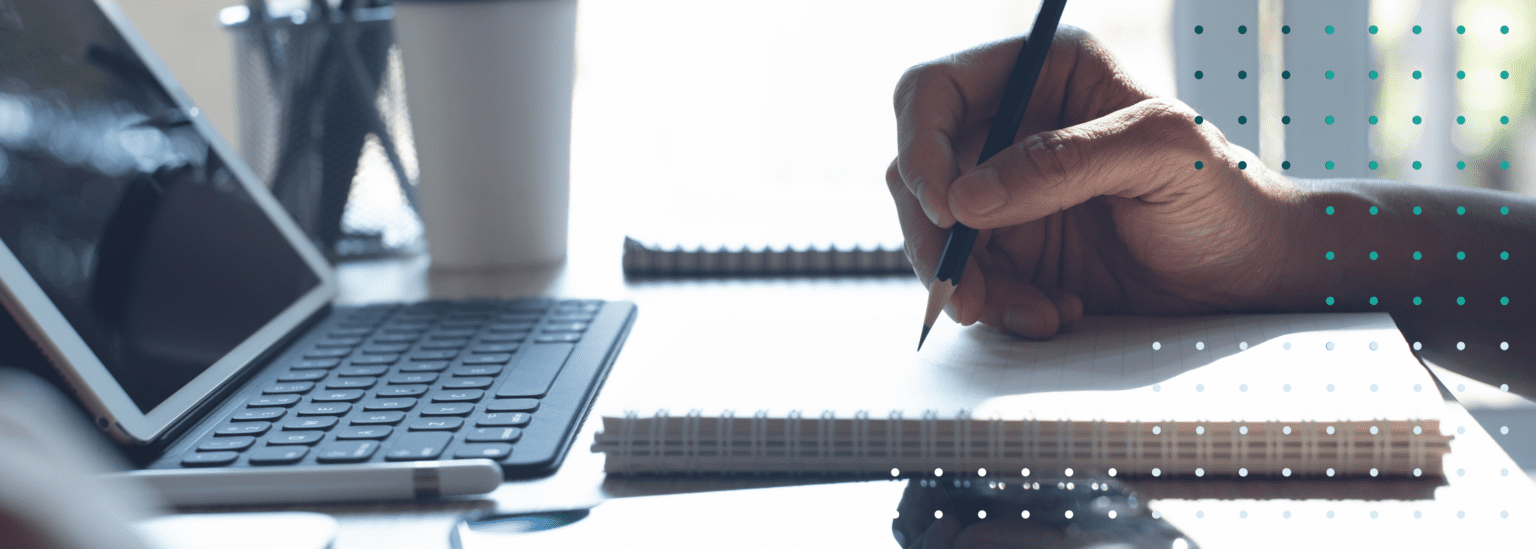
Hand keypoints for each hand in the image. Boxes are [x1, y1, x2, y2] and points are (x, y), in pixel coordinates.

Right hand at [888, 27, 1298, 338]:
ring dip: (968, 281)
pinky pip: (969, 277)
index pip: (935, 91)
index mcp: (1042, 72)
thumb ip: (1064, 164)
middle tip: (960, 289)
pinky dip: (999, 305)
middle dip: (933, 234)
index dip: (920, 145)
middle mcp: (1011, 126)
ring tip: (1032, 313)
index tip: (947, 207)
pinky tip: (1054, 313)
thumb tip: (966, 197)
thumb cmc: (1225, 195)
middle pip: (917, 169)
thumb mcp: (1161, 157)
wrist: (1250, 274)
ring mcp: (1006, 190)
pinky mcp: (1013, 249)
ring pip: (934, 232)